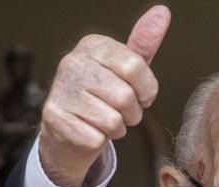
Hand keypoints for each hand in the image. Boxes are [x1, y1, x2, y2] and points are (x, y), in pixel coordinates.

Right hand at [39, 4, 170, 186]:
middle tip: (119, 111)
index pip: (135, 66)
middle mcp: (73, 62)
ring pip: (113, 121)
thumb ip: (143, 45)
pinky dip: (99, 142)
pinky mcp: (55, 118)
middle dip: (131, 113)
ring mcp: (61, 89)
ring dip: (116, 130)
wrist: (69, 130)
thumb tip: (162, 13)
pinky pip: (97, 139)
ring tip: (103, 121)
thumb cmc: (103, 98)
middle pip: (125, 97)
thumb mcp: (125, 70)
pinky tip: (90, 131)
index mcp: (92, 45)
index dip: (146, 90)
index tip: (141, 95)